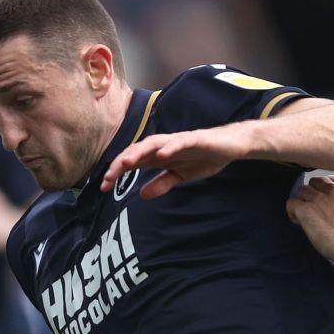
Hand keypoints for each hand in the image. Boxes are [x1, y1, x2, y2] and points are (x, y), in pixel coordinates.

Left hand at [100, 125, 252, 198]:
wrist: (229, 146)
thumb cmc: (203, 157)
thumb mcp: (180, 176)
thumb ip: (161, 183)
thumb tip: (142, 195)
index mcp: (159, 155)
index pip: (133, 162)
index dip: (117, 173)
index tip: (104, 187)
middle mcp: (164, 146)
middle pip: (137, 152)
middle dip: (121, 163)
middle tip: (108, 178)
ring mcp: (178, 141)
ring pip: (153, 144)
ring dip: (139, 152)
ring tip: (126, 163)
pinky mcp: (195, 139)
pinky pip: (180, 142)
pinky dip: (170, 146)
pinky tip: (161, 154)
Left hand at [285, 175, 333, 265]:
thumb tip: (324, 202)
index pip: (328, 179)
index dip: (323, 190)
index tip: (323, 201)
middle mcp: (332, 188)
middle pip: (313, 183)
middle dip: (312, 194)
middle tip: (315, 210)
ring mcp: (318, 198)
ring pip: (301, 191)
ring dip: (302, 203)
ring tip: (308, 217)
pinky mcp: (305, 209)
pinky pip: (291, 203)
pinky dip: (293, 213)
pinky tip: (301, 222)